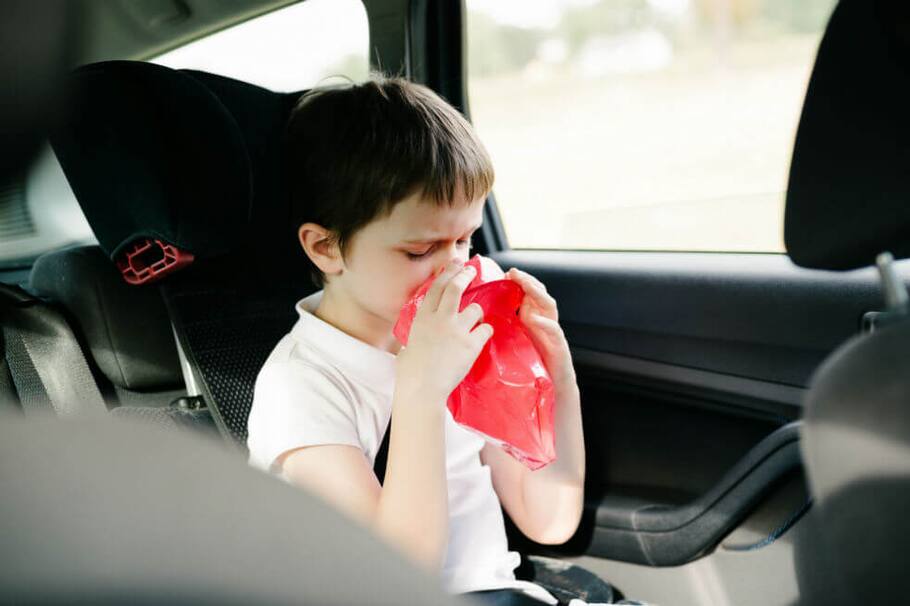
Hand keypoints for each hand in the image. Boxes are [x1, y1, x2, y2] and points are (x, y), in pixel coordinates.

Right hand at [396, 260, 493, 402]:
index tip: (454, 265)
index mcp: (422, 318)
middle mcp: (439, 319)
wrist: (422, 389)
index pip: (436, 288)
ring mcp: (456, 330)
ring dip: (477, 313)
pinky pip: (485, 330)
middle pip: (455, 288)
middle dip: (465, 275)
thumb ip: (419, 333)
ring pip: (475, 309)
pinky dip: (486, 331)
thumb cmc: (410, 373)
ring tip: (475, 321)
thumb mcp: (409, 345)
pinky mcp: (470, 345)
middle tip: (471, 270)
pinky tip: (483, 336)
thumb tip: (422, 333)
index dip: (446, 273)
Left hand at [505, 268, 574, 385]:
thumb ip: (507, 327)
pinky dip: (544, 323)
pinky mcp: (559, 346)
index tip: (504, 274)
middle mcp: (545, 321)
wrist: (553, 387)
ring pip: (549, 305)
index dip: (519, 282)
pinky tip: (533, 318)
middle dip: (527, 281)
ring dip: (537, 293)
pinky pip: (554, 330)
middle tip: (513, 273)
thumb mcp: (515, 342)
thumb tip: (481, 318)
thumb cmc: (532, 364)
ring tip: (525, 286)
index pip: (529, 293)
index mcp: (534, 318)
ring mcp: (553, 332)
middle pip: (539, 293)